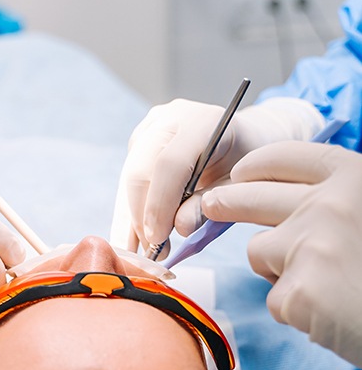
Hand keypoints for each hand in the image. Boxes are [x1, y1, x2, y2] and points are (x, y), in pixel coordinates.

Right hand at [110, 97, 323, 256]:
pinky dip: (131, 209)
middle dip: (140, 215)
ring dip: (130, 217)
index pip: (170, 164)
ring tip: (139, 250)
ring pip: (128, 177)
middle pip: (140, 170)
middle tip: (148, 251)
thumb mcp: (236, 187)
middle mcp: (169, 118)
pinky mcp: (139, 139)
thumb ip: (209, 205)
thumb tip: (178, 228)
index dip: (160, 204)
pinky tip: (134, 236)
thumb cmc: (243, 164)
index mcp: (201, 122)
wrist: (242, 138)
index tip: (157, 239)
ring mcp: (150, 126)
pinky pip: (127, 178)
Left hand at [202, 141, 361, 365]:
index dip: (255, 165)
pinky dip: (293, 307)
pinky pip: (274, 297)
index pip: (284, 157)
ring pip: (257, 250)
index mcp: (354, 178)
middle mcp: (329, 205)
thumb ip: (336, 198)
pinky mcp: (299, 292)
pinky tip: (326, 311)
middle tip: (212, 205)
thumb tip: (283, 196)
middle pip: (250, 196)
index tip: (240, 174)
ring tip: (320, 282)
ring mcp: (310, 247)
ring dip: (274, 267)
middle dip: (224, 201)